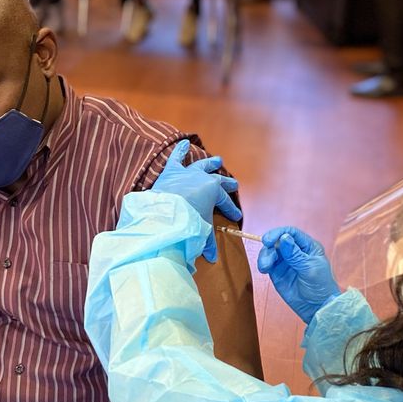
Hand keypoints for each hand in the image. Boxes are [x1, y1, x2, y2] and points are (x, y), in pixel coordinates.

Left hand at [152, 139, 241, 261]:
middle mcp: (202, 178)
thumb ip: (207, 242)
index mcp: (213, 191)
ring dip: (209, 163)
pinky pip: (176, 158)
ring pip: (201, 165)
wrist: (166, 214)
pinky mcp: (170, 172)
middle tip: (234, 184)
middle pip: (218, 181)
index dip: (231, 210)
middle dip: (226, 184)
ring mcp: (187, 173)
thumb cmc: (187, 222)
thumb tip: (212, 259)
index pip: (225, 202)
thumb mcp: (201, 231)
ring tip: (217, 160)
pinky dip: (180, 150)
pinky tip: (184, 142)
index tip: (237, 217)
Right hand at [257, 226, 340, 323]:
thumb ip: (295, 254)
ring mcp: (285, 261)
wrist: (316, 308)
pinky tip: (264, 269)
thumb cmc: (320, 286)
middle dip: (269, 246)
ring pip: (270, 251)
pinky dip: (264, 263)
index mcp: (307, 246)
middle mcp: (295, 251)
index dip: (278, 233)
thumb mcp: (310, 268)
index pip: (291, 233)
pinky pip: (267, 263)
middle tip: (266, 254)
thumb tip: (284, 238)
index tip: (268, 240)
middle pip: (277, 240)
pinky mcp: (277, 272)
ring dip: (265, 256)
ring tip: (265, 267)